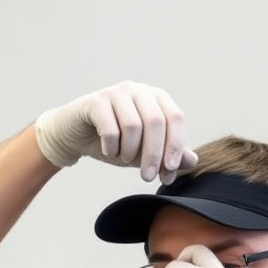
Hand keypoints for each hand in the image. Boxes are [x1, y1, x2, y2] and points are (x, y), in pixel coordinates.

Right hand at [34, 80, 196, 183]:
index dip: (175, 147)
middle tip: (147, 177)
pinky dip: (112, 146)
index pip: (175, 118)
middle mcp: (138, 90)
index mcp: (156, 98)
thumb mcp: (144, 152)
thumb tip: (192, 160)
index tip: (168, 173)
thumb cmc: (114, 142)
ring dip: (130, 152)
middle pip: (156, 122)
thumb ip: (168, 154)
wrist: (75, 136)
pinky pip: (110, 127)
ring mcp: (116, 93)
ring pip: (133, 125)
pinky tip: (109, 151)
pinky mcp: (95, 101)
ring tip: (124, 160)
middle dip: (154, 154)